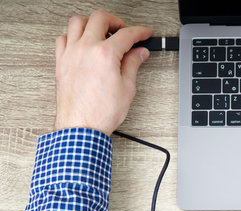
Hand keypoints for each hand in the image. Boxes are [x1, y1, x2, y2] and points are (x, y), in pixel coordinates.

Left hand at [54, 10, 152, 135]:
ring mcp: (71, 54)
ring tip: (102, 32)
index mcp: (105, 54)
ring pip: (77, 22)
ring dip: (92, 23)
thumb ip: (133, 65)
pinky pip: (63, 38)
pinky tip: (82, 43)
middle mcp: (86, 49)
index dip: (140, 32)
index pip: (127, 34)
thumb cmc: (101, 112)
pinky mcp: (61, 62)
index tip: (145, 34)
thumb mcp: (127, 88)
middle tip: (124, 31)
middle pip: (100, 18)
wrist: (82, 127)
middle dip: (116, 21)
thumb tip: (139, 54)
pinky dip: (73, 35)